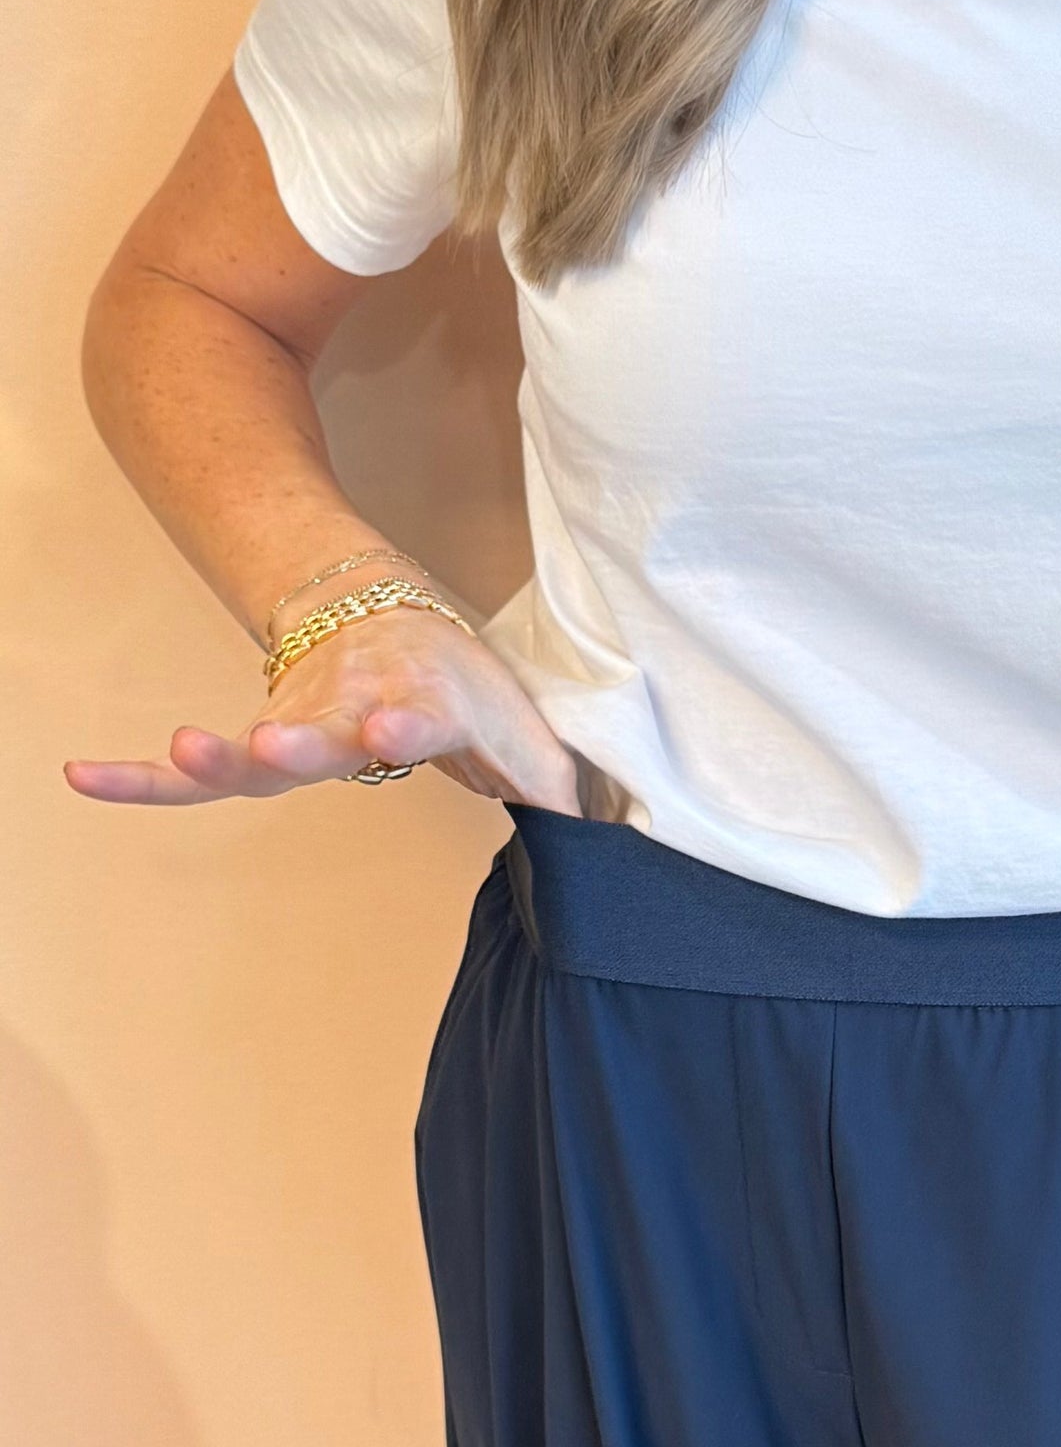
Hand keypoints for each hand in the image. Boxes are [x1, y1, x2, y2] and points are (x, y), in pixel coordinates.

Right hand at [65, 605, 582, 814]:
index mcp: (429, 699)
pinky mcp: (263, 743)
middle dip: (301, 740)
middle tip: (272, 746)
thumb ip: (549, 777)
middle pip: (326, 729)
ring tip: (179, 754)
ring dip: (218, 759)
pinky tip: (84, 778)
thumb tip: (591, 834)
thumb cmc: (464, 682)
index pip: (424, 712)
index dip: (411, 720)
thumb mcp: (522, 721)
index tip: (396, 726)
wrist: (390, 612)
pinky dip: (141, 780)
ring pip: (257, 748)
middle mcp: (356, 707)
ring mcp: (303, 723)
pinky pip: (194, 778)